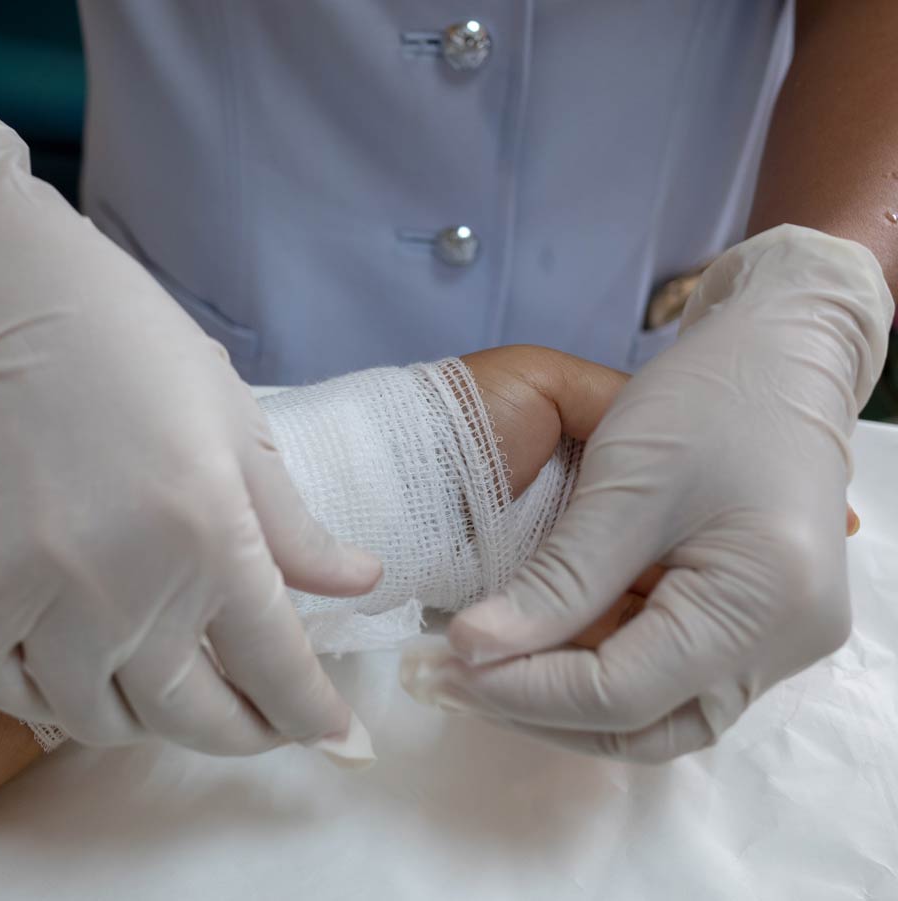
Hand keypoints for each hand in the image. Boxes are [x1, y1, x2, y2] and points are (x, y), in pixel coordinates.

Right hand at [0, 101, 379, 751]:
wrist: (6, 302)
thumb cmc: (138, 350)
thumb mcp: (239, 428)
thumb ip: (295, 527)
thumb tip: (361, 585)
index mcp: (210, 538)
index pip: (278, 668)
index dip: (313, 715)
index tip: (336, 739)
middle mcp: (124, 588)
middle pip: (193, 717)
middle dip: (242, 734)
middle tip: (260, 723)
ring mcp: (34, 599)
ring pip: (102, 723)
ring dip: (152, 723)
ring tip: (175, 691)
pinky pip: (15, 696)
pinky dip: (60, 702)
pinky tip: (88, 675)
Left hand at [405, 226, 892, 760]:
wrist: (782, 355)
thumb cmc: (705, 398)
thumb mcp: (623, 486)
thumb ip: (555, 581)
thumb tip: (475, 651)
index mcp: (759, 602)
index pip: (621, 692)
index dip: (522, 687)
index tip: (445, 665)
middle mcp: (782, 643)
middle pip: (644, 723)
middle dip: (540, 709)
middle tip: (453, 681)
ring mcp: (773, 641)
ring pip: (654, 715)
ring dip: (563, 701)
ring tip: (481, 670)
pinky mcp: (751, 628)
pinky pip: (668, 679)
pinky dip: (595, 670)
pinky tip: (532, 648)